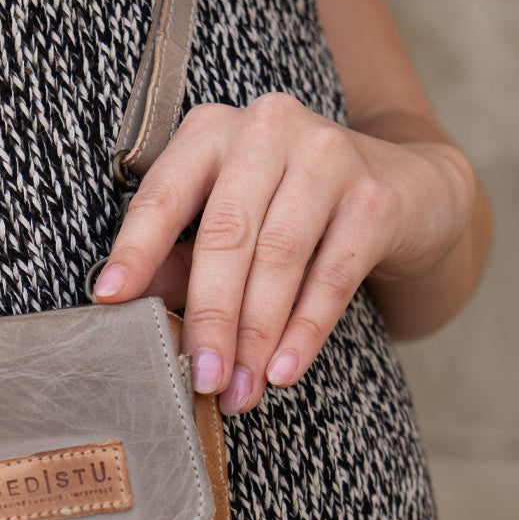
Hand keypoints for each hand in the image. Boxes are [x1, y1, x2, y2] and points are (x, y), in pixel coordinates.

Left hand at [93, 92, 479, 414]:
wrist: (408, 191)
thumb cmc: (295, 212)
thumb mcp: (232, 223)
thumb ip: (181, 258)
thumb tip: (130, 303)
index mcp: (212, 132)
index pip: (164, 193)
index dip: (136, 249)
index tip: (110, 300)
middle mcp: (267, 128)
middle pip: (226, 235)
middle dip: (210, 317)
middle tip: (199, 379)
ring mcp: (327, 155)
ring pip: (279, 258)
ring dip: (256, 336)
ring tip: (239, 391)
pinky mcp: (374, 196)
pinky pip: (332, 275)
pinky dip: (305, 330)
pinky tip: (284, 371)